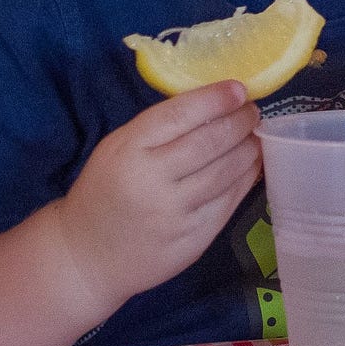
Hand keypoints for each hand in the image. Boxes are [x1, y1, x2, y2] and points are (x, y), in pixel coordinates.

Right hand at [51, 81, 261, 310]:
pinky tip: (251, 166)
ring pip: (225, 174)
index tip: (239, 89)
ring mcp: (176, 214)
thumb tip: (211, 105)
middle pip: (209, 143)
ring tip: (257, 136)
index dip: (215, 99)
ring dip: (249, 150)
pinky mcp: (193, 241)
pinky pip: (228, 204)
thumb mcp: (116, 148)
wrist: (87, 256)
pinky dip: (245, 180)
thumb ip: (156, 129)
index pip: (180, 115)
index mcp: (129, 150)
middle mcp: (153, 181)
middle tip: (253, 111)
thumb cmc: (103, 192)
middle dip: (239, 122)